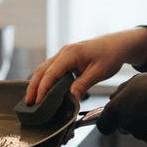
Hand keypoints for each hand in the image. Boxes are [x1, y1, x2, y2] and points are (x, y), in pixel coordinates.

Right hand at [26, 28, 146, 104]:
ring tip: (32, 99)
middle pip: (42, 70)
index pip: (51, 73)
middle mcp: (64, 52)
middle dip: (33, 86)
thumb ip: (83, 85)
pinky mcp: (67, 58)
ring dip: (37, 83)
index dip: (43, 88)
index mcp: (70, 54)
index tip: (38, 101)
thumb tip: (71, 98)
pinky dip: (45, 79)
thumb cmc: (110, 55)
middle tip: (28, 102)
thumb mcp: (98, 72)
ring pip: (45, 69)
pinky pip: (51, 69)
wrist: (118, 44)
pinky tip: (43, 89)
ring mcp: (64, 54)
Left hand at [97, 72, 146, 144]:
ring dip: (143, 124)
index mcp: (116, 110)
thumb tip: (113, 99)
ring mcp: (139, 134)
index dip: (108, 121)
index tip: (113, 119)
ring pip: (137, 131)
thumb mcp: (134, 81)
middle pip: (122, 127)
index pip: (103, 125)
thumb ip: (119, 93)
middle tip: (142, 107)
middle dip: (129, 119)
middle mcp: (125, 124)